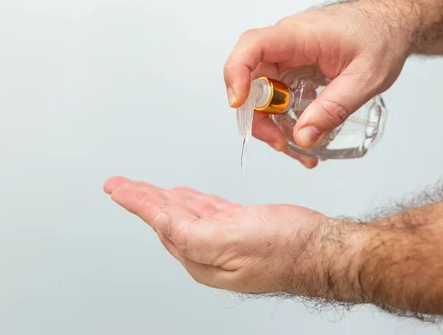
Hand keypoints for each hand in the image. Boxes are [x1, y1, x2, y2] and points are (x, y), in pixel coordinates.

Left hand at [103, 176, 351, 297]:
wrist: (325, 248)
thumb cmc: (287, 250)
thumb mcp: (230, 243)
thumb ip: (189, 234)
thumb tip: (158, 219)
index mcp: (201, 257)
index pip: (160, 223)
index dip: (137, 202)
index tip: (117, 188)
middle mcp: (210, 250)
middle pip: (168, 217)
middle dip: (143, 198)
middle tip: (120, 185)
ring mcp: (227, 238)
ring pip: (186, 212)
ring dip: (163, 197)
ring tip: (143, 188)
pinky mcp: (243, 226)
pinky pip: (208, 209)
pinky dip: (192, 200)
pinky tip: (183, 197)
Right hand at [223, 0, 410, 165]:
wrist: (394, 22)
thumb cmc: (382, 37)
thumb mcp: (365, 79)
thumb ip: (333, 109)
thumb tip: (302, 137)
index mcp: (300, 34)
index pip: (253, 46)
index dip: (237, 73)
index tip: (238, 103)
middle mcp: (288, 42)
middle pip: (252, 78)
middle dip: (258, 116)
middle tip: (280, 143)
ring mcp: (290, 55)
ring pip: (265, 91)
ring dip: (273, 123)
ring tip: (299, 150)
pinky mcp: (296, 66)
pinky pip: (280, 93)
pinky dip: (286, 117)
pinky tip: (305, 136)